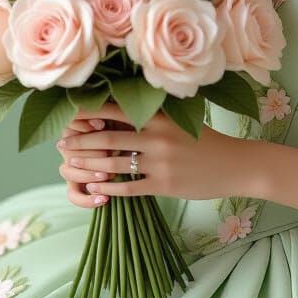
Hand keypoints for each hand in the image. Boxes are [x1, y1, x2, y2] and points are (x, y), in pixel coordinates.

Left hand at [56, 100, 244, 202]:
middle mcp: (158, 136)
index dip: (89, 112)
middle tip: (61, 144)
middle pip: (106, 137)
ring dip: (87, 165)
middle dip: (79, 141)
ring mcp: (160, 162)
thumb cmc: (206, 141)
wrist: (235, 165)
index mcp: (160, 116)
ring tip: (71, 166)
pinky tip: (96, 188)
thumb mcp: (181, 120)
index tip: (69, 114)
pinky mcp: (164, 185)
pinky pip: (127, 187)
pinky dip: (108, 188)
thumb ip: (153, 116)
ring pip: (112, 164)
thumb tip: (117, 110)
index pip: (115, 109)